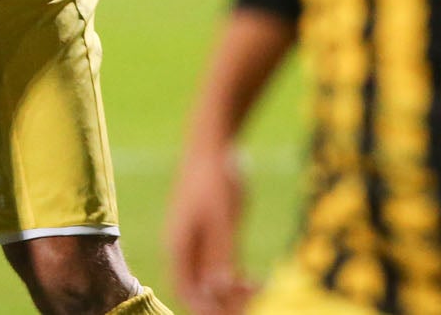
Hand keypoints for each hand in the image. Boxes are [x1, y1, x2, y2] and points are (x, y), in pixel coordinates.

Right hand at [165, 144, 254, 314]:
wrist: (214, 142)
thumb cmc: (215, 176)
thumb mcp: (222, 216)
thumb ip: (220, 253)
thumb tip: (218, 288)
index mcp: (179, 245)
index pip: (187, 292)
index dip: (208, 310)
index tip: (236, 313)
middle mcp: (184, 248)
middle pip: (199, 290)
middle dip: (224, 304)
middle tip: (257, 302)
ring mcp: (197, 242)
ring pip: (212, 282)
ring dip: (233, 294)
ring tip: (262, 291)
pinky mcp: (211, 234)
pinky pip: (220, 268)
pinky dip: (236, 279)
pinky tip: (258, 281)